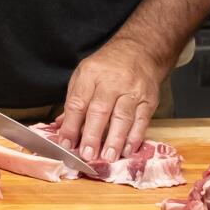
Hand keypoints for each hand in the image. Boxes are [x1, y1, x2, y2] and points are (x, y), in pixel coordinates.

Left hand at [55, 37, 170, 162]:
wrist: (140, 51)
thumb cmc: (107, 66)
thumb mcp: (84, 75)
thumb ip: (74, 101)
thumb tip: (61, 127)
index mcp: (91, 74)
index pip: (78, 102)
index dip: (70, 125)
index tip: (65, 143)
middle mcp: (112, 81)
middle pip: (100, 110)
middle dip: (92, 135)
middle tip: (87, 155)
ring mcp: (133, 90)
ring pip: (122, 118)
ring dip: (114, 140)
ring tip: (107, 157)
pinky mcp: (149, 99)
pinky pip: (141, 121)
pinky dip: (134, 138)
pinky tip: (127, 150)